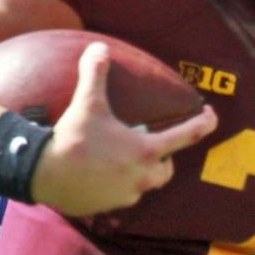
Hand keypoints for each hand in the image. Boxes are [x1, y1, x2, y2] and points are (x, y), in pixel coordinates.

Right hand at [31, 43, 218, 216]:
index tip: (211, 116)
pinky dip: (118, 185)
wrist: (42, 173)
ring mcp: (126, 195)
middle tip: (152, 146)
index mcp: (146, 151)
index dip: (204, 124)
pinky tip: (102, 175)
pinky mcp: (107, 207)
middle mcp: (142, 177)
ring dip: (141, 173)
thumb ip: (96, 74)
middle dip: (164, 158)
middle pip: (167, 169)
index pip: (187, 136)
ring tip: (125, 161)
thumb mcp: (87, 103)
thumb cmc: (72, 138)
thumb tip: (98, 47)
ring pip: (144, 185)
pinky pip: (121, 196)